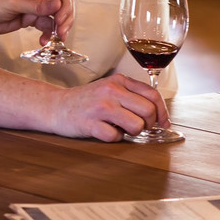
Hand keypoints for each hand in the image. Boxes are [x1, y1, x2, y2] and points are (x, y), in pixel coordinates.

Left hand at [0, 0, 69, 39]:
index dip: (63, 2)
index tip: (61, 18)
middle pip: (60, 0)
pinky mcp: (29, 17)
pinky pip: (45, 24)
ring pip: (55, 14)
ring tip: (57, 37)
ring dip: (58, 26)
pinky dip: (48, 33)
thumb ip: (36, 6)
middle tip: (62, 30)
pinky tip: (44, 40)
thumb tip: (58, 4)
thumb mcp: (11, 2)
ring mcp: (33, 4)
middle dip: (64, 15)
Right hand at [43, 73, 169, 141]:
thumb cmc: (88, 100)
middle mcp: (111, 91)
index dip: (163, 112)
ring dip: (132, 132)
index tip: (163, 123)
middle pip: (148, 111)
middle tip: (138, 127)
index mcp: (119, 81)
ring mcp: (101, 107)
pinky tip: (105, 131)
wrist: (56, 106)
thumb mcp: (110, 88)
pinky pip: (115, 137)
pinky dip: (114, 138)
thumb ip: (132, 95)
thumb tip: (158, 114)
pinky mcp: (90, 123)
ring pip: (136, 125)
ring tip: (120, 128)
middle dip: (148, 124)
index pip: (153, 95)